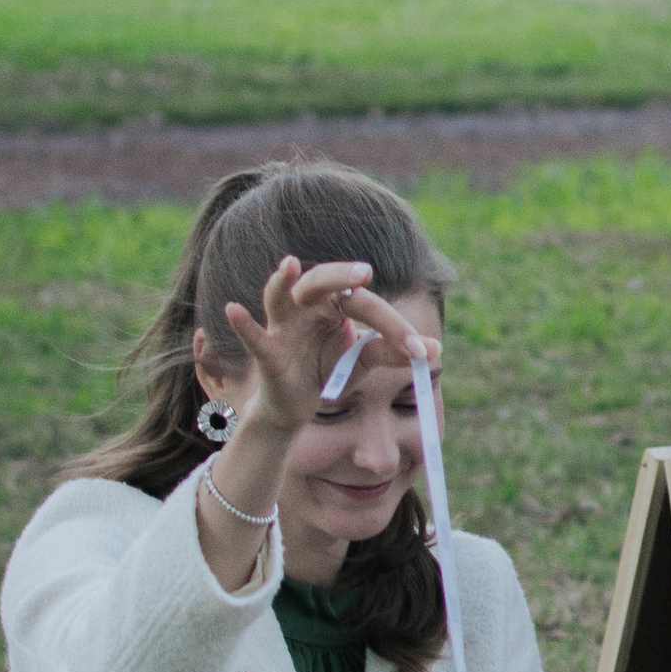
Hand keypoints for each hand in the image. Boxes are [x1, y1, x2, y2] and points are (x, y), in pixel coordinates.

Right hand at [219, 259, 438, 442]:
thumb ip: (393, 353)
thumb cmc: (329, 373)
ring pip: (280, 297)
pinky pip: (253, 336)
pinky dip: (242, 324)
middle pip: (321, 281)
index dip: (393, 326)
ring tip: (287, 264)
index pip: (365, 303)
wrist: (297, 407)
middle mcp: (307, 307)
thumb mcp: (364, 363)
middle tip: (365, 272)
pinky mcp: (266, 351)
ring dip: (281, 281)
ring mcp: (282, 326)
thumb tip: (436, 350)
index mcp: (335, 305)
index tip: (419, 351)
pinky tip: (234, 310)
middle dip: (341, 275)